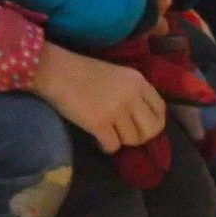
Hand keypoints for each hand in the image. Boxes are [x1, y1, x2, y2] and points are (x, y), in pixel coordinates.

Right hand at [28, 48, 165, 152]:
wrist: (56, 71)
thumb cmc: (82, 70)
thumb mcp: (117, 74)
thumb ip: (133, 91)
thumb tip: (142, 117)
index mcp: (138, 81)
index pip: (160, 109)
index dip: (154, 122)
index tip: (143, 127)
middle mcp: (132, 96)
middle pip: (151, 129)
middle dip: (140, 137)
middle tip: (125, 135)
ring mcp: (117, 110)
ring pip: (132, 140)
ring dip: (120, 140)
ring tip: (108, 133)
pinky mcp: (100, 124)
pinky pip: (113, 146)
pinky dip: (105, 146)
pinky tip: (98, 139)